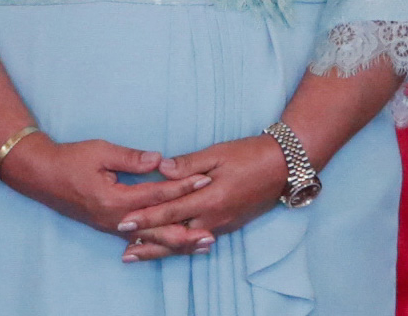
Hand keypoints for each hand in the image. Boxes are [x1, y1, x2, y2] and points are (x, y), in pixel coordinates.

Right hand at [1, 134, 215, 256]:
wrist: (41, 175)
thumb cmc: (70, 159)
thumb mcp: (100, 151)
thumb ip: (131, 158)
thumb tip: (160, 159)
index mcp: (116, 199)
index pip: (157, 194)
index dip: (182, 187)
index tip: (205, 180)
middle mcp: (117, 219)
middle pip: (159, 228)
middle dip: (188, 228)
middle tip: (213, 231)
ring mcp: (112, 227)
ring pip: (151, 239)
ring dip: (177, 243)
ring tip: (202, 245)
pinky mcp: (109, 228)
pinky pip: (139, 240)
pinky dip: (158, 245)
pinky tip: (172, 248)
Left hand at [114, 134, 288, 261]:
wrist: (283, 167)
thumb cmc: (248, 155)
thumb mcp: (216, 153)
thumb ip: (187, 164)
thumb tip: (159, 168)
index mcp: (210, 198)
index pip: (170, 211)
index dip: (146, 217)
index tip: (124, 222)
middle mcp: (215, 217)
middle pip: (175, 235)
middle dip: (149, 243)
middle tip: (125, 252)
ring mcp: (222, 224)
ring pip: (187, 242)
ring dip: (163, 249)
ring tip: (140, 254)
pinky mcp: (228, 225)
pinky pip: (199, 240)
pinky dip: (181, 246)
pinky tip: (169, 248)